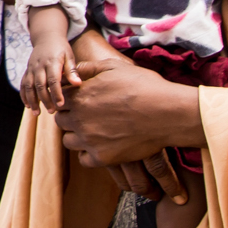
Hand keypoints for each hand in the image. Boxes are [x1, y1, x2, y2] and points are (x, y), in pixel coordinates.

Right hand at [21, 40, 80, 112]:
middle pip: (40, 85)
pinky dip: (23, 95)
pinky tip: (27, 105)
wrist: (46, 37)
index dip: (56, 93)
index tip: (61, 104)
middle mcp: (39, 66)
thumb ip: (72, 70)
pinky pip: (22, 84)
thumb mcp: (69, 56)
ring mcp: (31, 69)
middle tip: (52, 111)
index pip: (53, 80)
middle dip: (45, 99)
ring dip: (32, 100)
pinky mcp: (27, 71)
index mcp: (52, 62)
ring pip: (29, 86)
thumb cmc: (61, 49)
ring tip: (37, 113)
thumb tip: (78, 84)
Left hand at [54, 56, 205, 201]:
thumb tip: (75, 70)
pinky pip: (83, 159)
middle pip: (61, 120)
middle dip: (71, 117)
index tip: (81, 102)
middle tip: (89, 117)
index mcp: (80, 96)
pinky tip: (101, 146)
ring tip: (95, 132)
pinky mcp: (102, 157)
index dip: (70, 101)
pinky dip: (89, 154)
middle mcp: (80, 118)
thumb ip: (90, 68)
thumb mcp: (115, 67)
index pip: (60, 100)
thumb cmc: (144, 86)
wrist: (168, 113)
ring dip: (78, 136)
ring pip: (68, 141)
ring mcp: (89, 139)